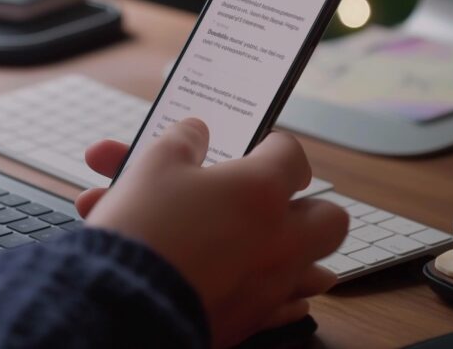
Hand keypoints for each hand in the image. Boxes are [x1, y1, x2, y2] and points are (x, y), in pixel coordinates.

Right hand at [77, 119, 346, 347]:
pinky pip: (286, 307)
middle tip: (272, 201)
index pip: (290, 154)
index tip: (254, 147)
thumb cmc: (142, 227)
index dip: (271, 146)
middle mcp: (281, 239)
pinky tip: (254, 284)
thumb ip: (182, 141)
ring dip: (293, 252)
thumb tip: (195, 132)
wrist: (124, 301)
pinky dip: (275, 293)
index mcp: (261, 190)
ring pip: (315, 268)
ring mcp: (272, 285)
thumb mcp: (153, 165)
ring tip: (266, 244)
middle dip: (305, 206)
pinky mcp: (254, 321)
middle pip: (328, 216)